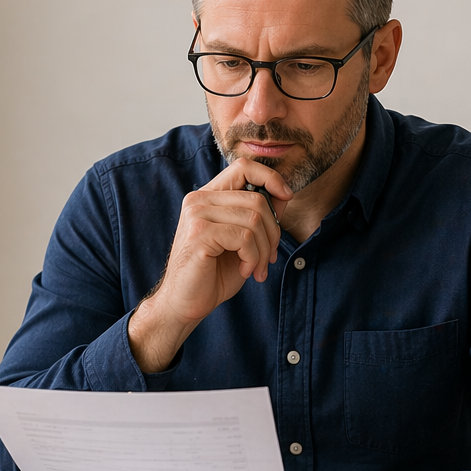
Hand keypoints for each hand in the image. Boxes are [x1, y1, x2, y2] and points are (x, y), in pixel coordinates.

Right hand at [128, 159, 291, 372]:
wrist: (184, 304)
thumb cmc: (213, 274)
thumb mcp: (242, 242)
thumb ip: (259, 216)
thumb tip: (283, 194)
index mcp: (208, 197)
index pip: (244, 167)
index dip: (270, 177)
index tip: (286, 197)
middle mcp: (199, 200)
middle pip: (257, 198)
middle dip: (273, 232)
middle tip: (268, 257)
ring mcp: (197, 215)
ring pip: (254, 218)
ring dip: (263, 249)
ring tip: (256, 268)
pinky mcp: (200, 234)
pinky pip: (244, 238)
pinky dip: (253, 258)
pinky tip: (245, 271)